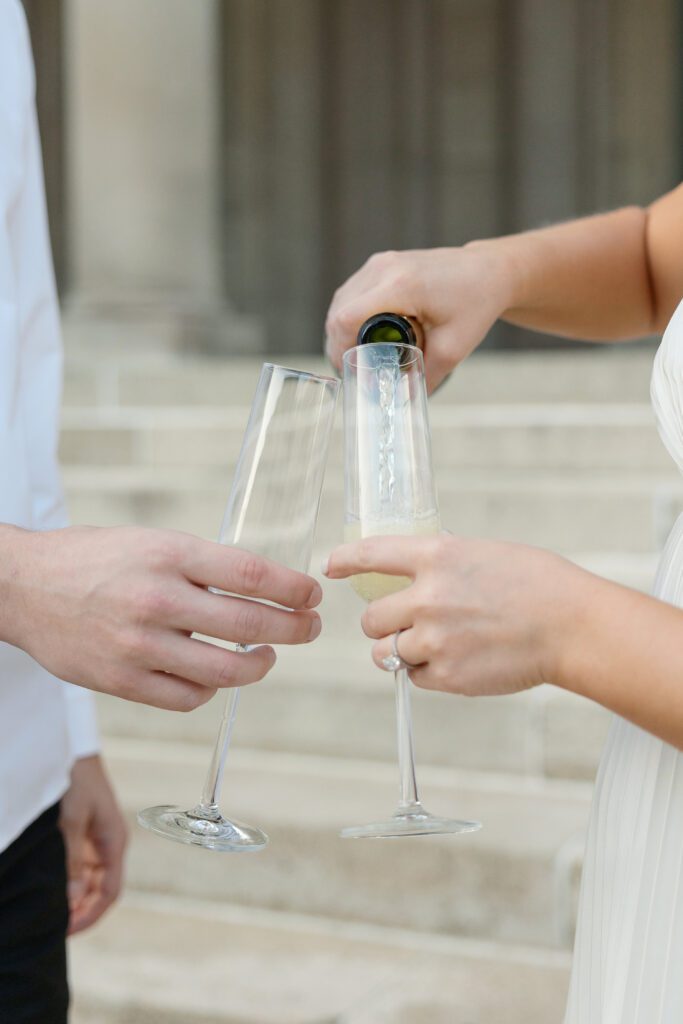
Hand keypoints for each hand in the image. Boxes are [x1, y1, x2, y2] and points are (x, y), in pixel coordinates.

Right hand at [3, 525, 321, 710]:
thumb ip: (200, 565)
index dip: (293, 589)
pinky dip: (211, 689)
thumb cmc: (93, 558)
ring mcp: (139, 645)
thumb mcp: (151, 542)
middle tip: (309, 627)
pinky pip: (187, 697)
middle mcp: (157, 598)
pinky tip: (216, 676)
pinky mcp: (122, 681)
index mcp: (168, 554)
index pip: (251, 574)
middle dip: (294, 628)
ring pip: (225, 670)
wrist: (23, 586)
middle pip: (249, 623)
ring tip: (267, 656)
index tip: (312, 594)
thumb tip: (260, 588)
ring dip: (259, 666)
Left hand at [59, 755, 126, 935]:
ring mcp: (97, 839)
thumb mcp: (72, 821)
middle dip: (81, 909)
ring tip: (52, 911)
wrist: (72, 750)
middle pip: (101, 888)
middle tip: (54, 926)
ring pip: (90, 879)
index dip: (91, 915)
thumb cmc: (76, 781)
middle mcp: (109, 844)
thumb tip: (74, 899)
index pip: (110, 891)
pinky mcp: (84, 833)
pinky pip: (81, 865)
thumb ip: (73, 861)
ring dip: (75, 896)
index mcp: (115, 842)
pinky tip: (54, 888)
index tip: (67, 931)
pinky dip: (70, 880)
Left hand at [324, 532, 583, 695]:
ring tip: (433, 646)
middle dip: (383, 624)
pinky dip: (426, 673)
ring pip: (385, 653)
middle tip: (405, 624)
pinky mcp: (446, 676)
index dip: (344, 561)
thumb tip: (418, 572)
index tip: (331, 566)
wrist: (570, 625)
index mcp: (436, 557)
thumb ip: (443, 564)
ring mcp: (434, 640)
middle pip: (370, 619)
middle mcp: (426, 597)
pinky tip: (457, 661)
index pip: (371, 554)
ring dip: (400, 651)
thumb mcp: (483, 554)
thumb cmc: (537, 584)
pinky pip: (414, 678)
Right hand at [325, 243, 514, 391]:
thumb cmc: (476, 303)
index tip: (351, 371)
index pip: (347, 319)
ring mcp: (380, 262)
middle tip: (355, 369)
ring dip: (342, 329)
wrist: (488, 271)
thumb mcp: (453, 348)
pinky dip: (351, 314)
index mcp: (400, 286)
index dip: (339, 349)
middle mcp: (384, 269)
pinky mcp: (381, 263)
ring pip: (341, 301)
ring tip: (359, 354)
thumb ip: (426, 377)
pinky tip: (362, 333)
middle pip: (338, 311)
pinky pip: (352, 292)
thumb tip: (404, 402)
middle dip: (339, 344)